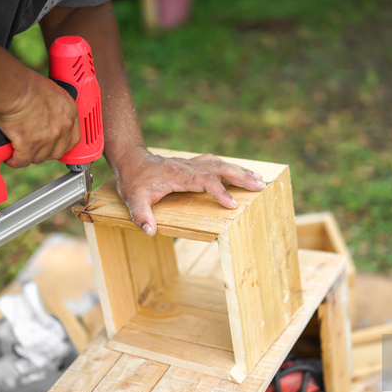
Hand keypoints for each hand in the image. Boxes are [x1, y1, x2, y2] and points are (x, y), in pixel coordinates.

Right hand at [0, 73, 79, 167]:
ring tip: (19, 150)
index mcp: (70, 113)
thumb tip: (48, 114)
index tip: (54, 146)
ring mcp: (47, 138)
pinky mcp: (29, 145)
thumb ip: (55, 107)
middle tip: (34, 148)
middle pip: (57, 152)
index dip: (61, 145)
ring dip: (29, 156)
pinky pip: (22, 160)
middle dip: (45, 152)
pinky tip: (10, 157)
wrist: (13, 87)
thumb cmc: (27, 84)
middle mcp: (62, 128)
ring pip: (39, 157)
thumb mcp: (52, 92)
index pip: (73, 139)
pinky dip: (15, 160)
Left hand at [112, 147, 266, 236]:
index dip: (220, 192)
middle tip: (260, 185)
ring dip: (240, 170)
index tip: (233, 205)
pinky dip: (230, 167)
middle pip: (220, 169)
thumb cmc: (134, 181)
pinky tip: (240, 172)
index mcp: (179, 176)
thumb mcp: (133, 199)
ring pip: (220, 164)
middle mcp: (189, 167)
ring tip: (259, 178)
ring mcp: (192, 164)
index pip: (205, 181)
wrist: (131, 160)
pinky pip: (215, 163)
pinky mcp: (192, 164)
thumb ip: (141, 215)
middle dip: (241, 177)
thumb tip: (150, 232)